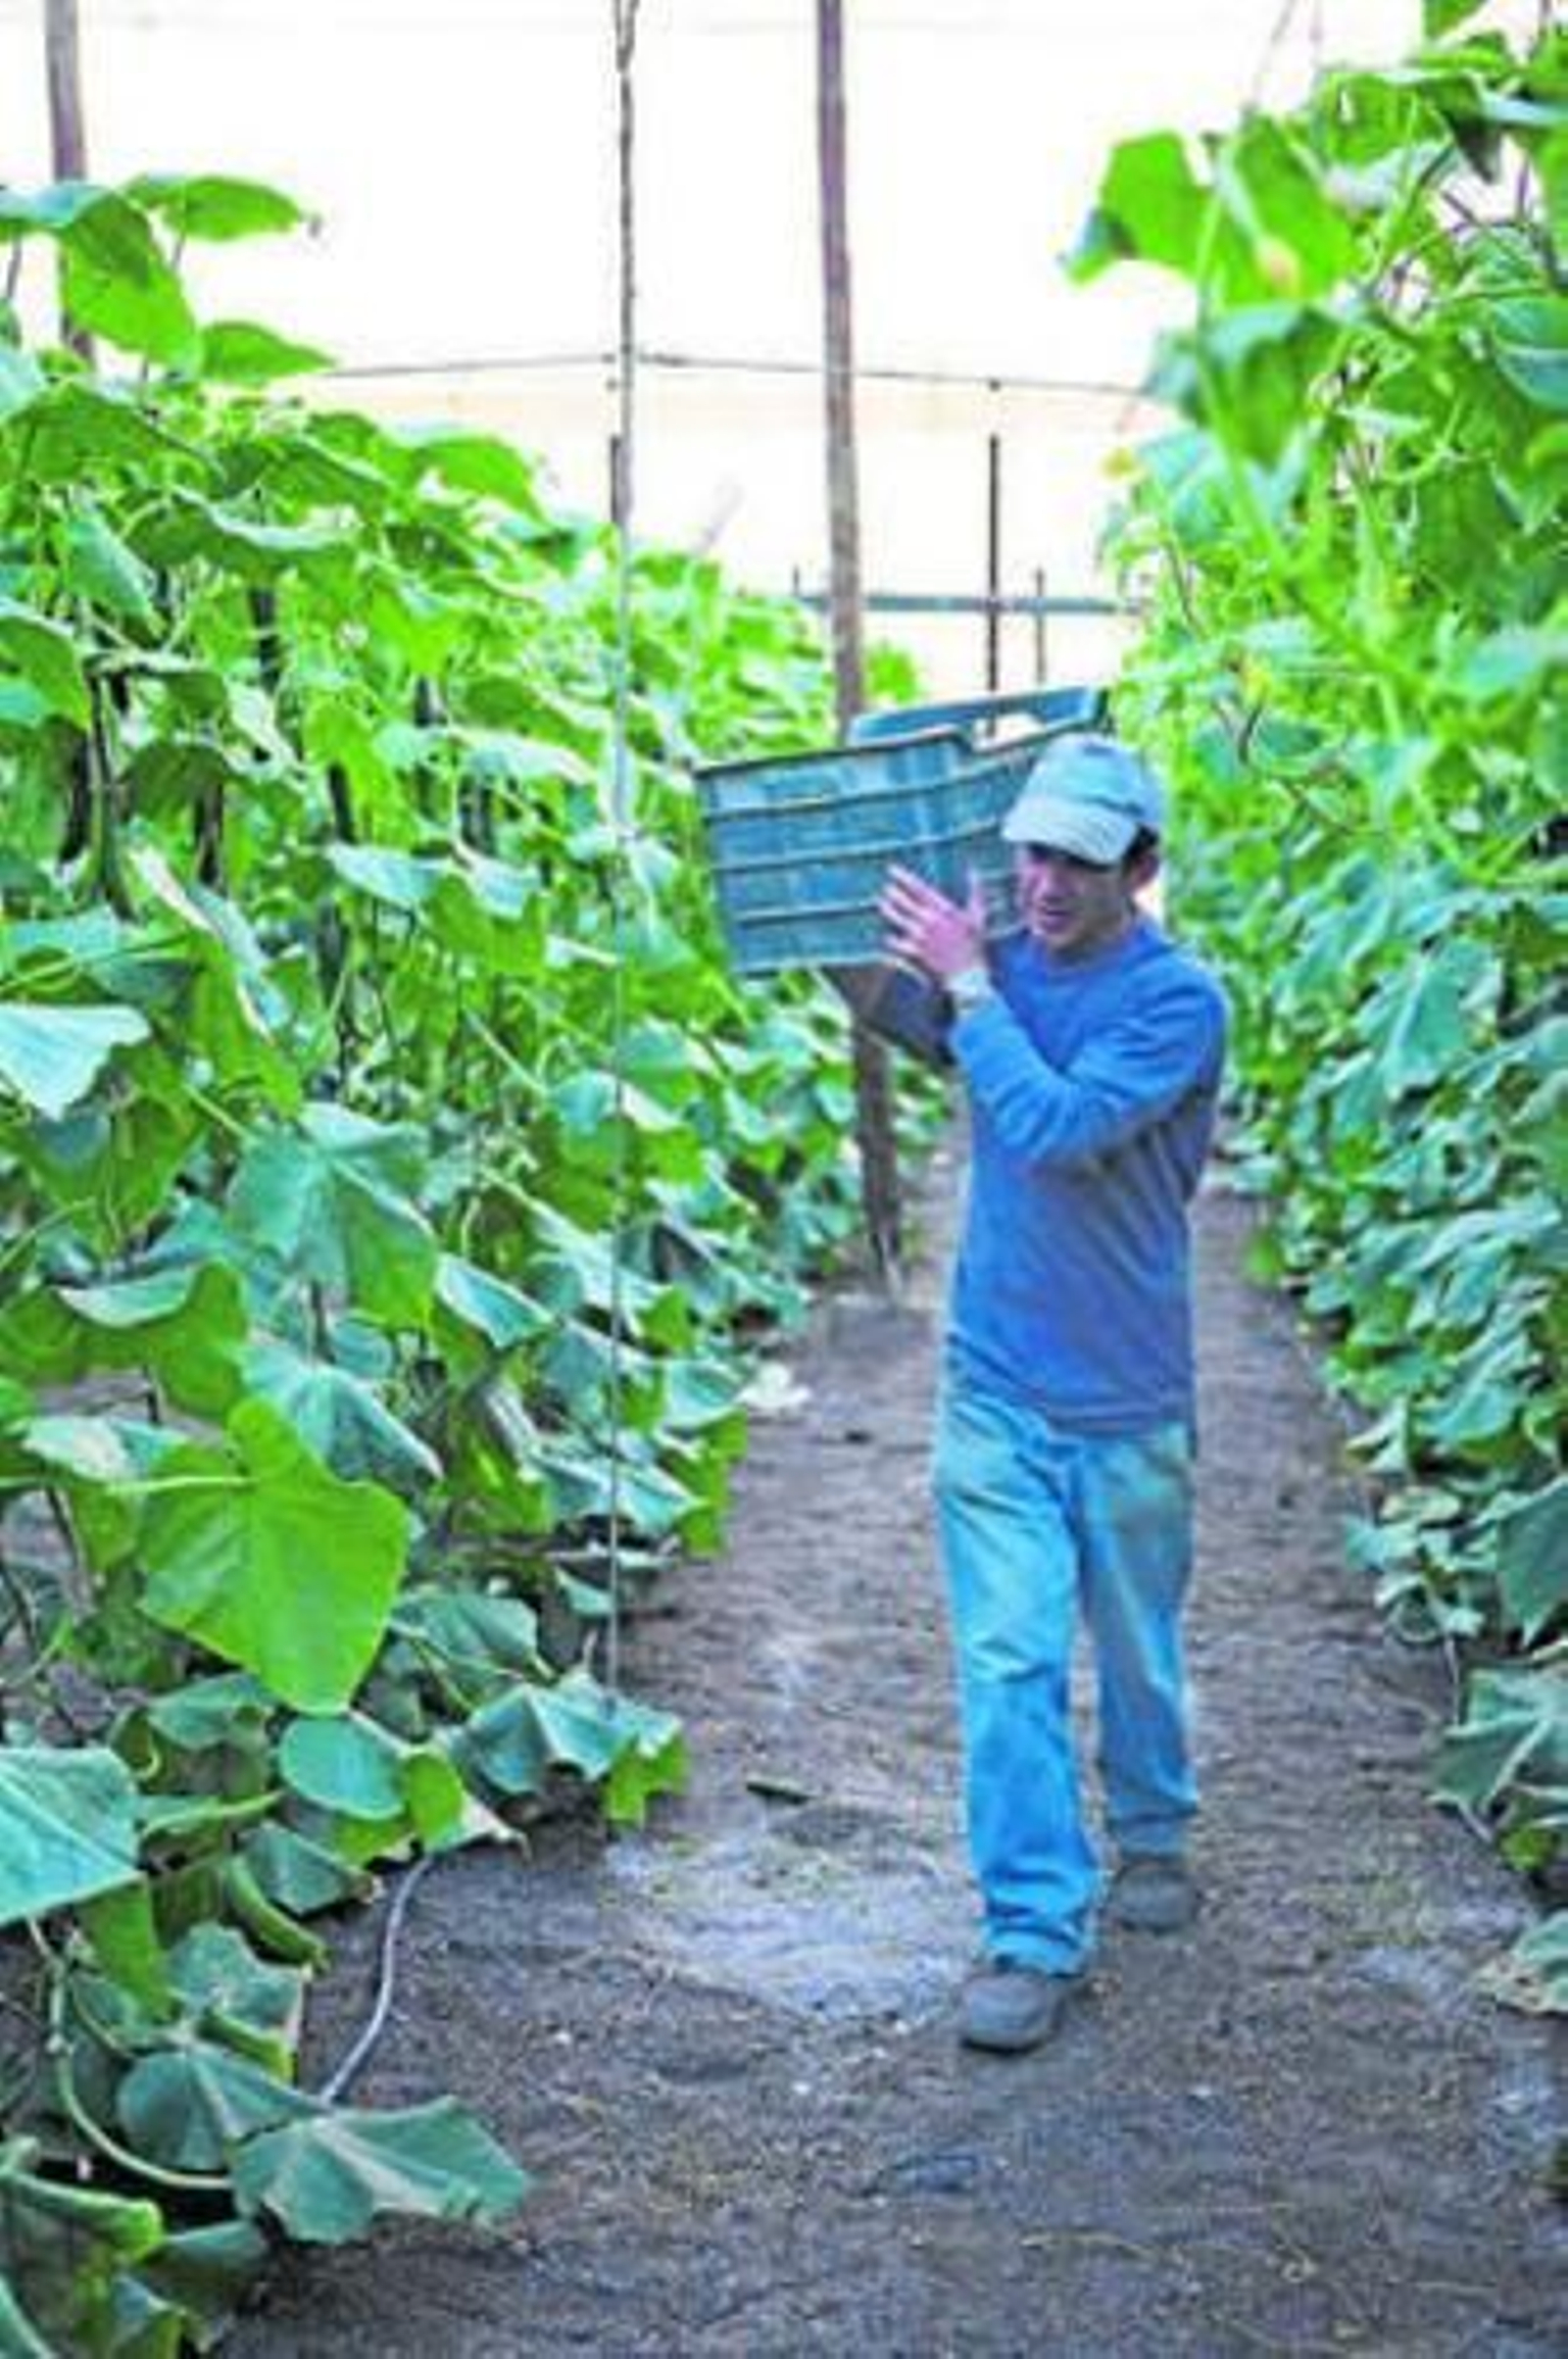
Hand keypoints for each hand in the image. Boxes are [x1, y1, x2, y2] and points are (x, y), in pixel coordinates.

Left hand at [880, 865, 987, 983]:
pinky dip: (891, 939)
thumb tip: (974, 870)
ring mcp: (921, 937)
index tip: (891, 870)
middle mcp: (929, 921)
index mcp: (944, 910)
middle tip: (886, 889)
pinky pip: (897, 943)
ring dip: (889, 911)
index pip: (918, 889)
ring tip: (882, 905)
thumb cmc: (974, 944)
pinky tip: (887, 935)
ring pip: (898, 920)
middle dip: (893, 894)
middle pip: (904, 903)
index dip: (903, 877)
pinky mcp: (916, 952)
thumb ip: (976, 891)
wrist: (968, 974)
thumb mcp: (979, 916)